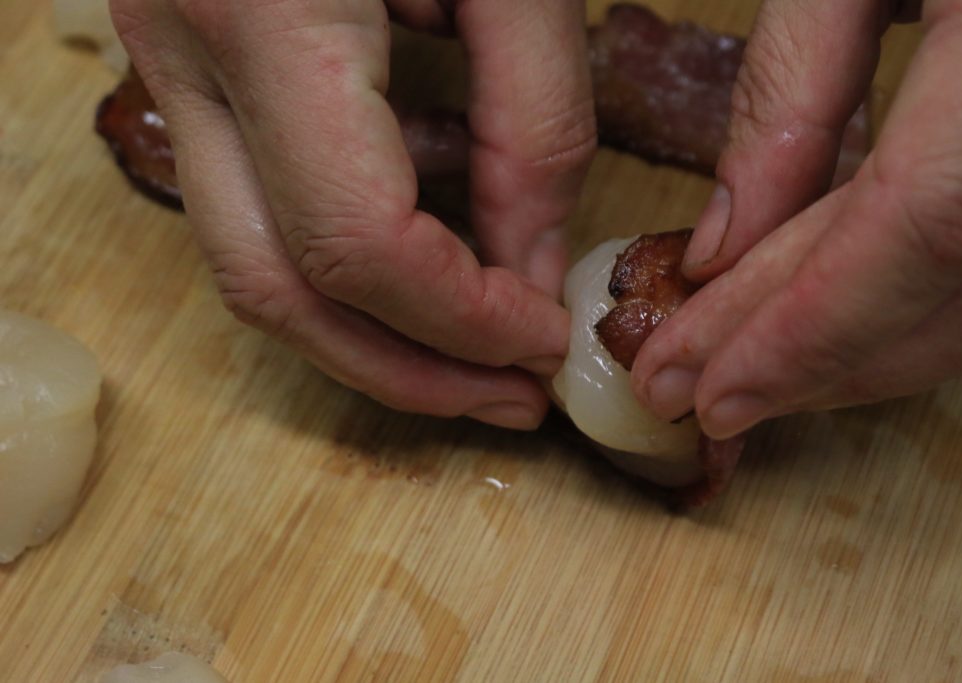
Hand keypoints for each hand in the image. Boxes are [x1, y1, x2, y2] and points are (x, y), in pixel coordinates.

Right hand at [109, 0, 595, 428]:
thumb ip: (536, 117)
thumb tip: (532, 267)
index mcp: (269, 15)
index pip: (356, 245)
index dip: (461, 319)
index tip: (545, 341)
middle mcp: (188, 57)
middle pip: (278, 294)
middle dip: (405, 372)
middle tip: (507, 400)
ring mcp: (169, 65)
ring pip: (249, 270)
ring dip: (369, 336)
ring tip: (476, 352)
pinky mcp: (189, 64)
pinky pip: (255, 208)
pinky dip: (345, 264)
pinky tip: (429, 259)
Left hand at [630, 0, 961, 437]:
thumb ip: (791, 89)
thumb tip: (724, 249)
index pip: (925, 218)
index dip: (809, 325)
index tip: (704, 390)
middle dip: (817, 359)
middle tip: (703, 395)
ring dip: (872, 355)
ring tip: (757, 373)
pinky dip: (921, 308)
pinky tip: (838, 319)